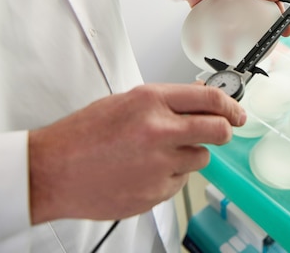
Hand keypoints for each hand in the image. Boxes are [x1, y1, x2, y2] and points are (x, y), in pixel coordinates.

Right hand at [28, 83, 245, 223]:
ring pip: (201, 159)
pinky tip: (144, 171)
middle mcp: (159, 131)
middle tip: (220, 131)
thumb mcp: (125, 102)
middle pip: (218, 131)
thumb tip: (200, 98)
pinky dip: (170, 176)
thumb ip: (166, 100)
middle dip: (224, 130)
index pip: (210, 98)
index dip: (231, 105)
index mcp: (150, 101)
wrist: (52, 171)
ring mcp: (158, 165)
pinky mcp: (155, 192)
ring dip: (189, 155)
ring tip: (158, 153)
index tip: (237, 112)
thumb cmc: (82, 135)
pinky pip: (180, 182)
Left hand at [170, 0, 289, 35]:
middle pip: (252, 17)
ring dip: (237, 34)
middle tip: (267, 44)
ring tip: (244, 48)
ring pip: (232, 23)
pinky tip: (218, 40)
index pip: (268, 2)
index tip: (286, 29)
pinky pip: (209, 22)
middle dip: (261, 31)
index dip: (278, 16)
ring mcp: (220, 2)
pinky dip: (213, 31)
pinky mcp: (202, 6)